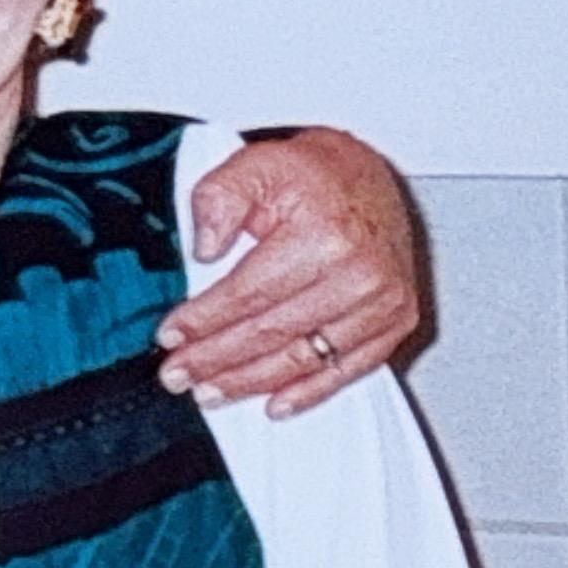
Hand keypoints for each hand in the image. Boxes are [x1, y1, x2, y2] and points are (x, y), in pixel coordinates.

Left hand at [156, 126, 419, 416]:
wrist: (368, 175)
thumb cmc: (314, 174)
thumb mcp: (256, 164)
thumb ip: (220, 197)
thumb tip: (203, 249)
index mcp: (325, 236)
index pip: (250, 293)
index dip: (204, 320)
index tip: (170, 337)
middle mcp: (361, 273)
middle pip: (273, 333)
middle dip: (216, 359)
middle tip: (177, 374)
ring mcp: (384, 301)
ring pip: (304, 358)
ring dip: (251, 382)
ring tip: (210, 391)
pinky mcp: (397, 319)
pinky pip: (349, 369)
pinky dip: (310, 392)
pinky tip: (275, 403)